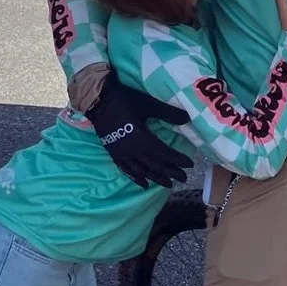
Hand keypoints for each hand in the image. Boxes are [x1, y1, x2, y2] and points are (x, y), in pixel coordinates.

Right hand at [88, 72, 192, 188]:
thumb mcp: (148, 104)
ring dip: (156, 178)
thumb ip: (167, 113)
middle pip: (154, 165)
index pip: (163, 153)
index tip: (190, 164)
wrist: (97, 100)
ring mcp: (121, 154)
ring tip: (168, 184)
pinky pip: (126, 171)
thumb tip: (187, 119)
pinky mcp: (113, 154)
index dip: (177, 160)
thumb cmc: (124, 100)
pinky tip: (144, 184)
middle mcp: (131, 150)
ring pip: (142, 171)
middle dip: (170, 172)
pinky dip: (136, 179)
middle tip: (184, 178)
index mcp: (141, 139)